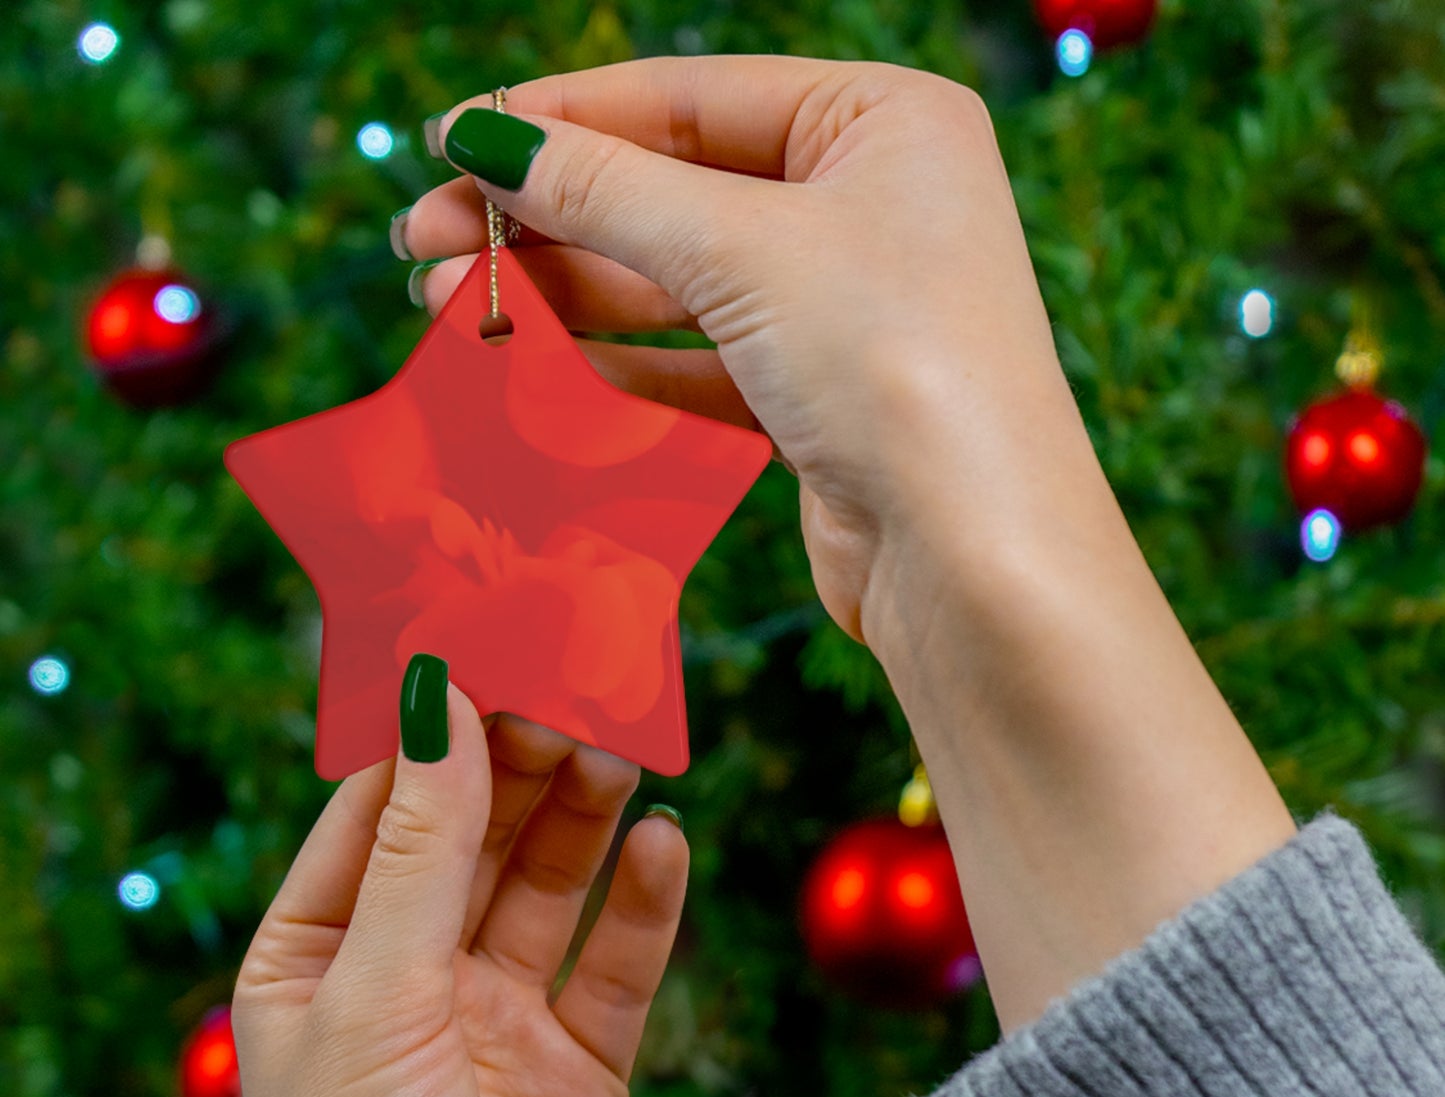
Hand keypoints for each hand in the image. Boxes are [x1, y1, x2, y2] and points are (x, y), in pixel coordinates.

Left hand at [233, 679, 687, 1096]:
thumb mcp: (375, 998)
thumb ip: (419, 849)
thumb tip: (435, 699)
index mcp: (318, 959)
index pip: (377, 810)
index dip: (432, 733)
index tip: (490, 648)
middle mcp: (407, 980)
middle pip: (473, 837)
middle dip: (520, 765)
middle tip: (578, 689)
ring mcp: (497, 1023)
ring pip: (549, 886)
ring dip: (585, 818)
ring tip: (624, 749)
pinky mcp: (579, 1069)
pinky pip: (616, 964)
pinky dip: (644, 905)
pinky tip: (667, 845)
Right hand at [401, 56, 1095, 645]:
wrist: (973, 557)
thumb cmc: (894, 366)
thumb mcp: (741, 249)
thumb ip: (606, 190)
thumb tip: (485, 140)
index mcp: (882, 121)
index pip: (688, 97)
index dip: (560, 118)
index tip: (449, 141)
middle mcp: (869, 203)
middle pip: (672, 190)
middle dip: (545, 216)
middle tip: (424, 240)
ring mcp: (845, 306)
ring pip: (677, 281)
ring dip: (564, 293)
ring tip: (448, 305)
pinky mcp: (819, 398)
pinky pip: (700, 360)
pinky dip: (619, 361)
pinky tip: (536, 362)